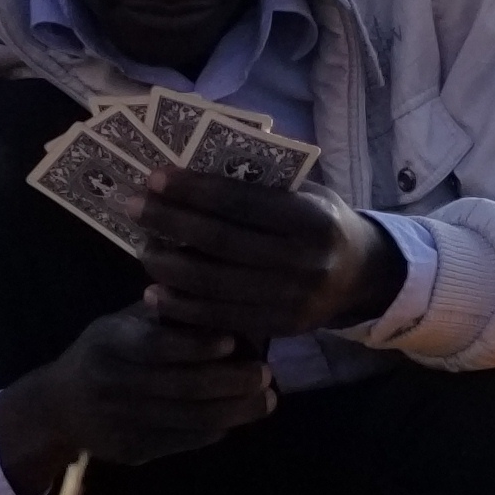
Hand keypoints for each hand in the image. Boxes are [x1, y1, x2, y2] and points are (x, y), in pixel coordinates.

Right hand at [0, 303, 272, 487]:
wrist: (60, 407)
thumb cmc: (104, 352)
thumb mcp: (121, 323)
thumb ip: (165, 314)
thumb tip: (221, 299)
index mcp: (108, 343)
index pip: (155, 345)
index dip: (195, 345)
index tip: (233, 341)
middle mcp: (112, 384)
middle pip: (180, 387)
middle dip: (230, 382)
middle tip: (266, 374)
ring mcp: (121, 422)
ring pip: (188, 420)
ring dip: (234, 411)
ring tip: (266, 399)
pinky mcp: (132, 451)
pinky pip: (183, 442)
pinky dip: (215, 430)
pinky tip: (236, 418)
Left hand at [134, 169, 399, 344]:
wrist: (360, 275)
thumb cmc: (319, 221)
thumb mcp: (306, 192)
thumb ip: (261, 184)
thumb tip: (193, 167)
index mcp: (313, 219)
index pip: (243, 202)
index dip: (196, 190)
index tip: (156, 177)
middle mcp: (306, 262)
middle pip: (223, 243)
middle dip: (171, 223)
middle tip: (134, 208)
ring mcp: (293, 300)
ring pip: (217, 285)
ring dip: (170, 267)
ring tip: (141, 248)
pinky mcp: (279, 327)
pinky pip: (221, 319)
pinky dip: (182, 308)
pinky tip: (154, 292)